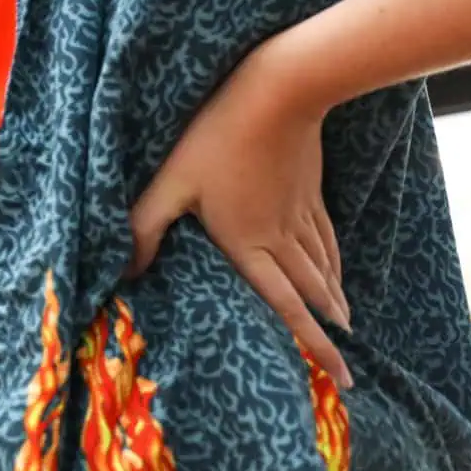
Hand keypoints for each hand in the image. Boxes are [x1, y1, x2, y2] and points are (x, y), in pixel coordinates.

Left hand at [128, 45, 352, 388]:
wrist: (276, 93)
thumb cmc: (216, 137)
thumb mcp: (171, 181)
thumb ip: (146, 226)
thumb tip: (126, 270)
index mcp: (248, 243)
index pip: (284, 306)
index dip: (313, 344)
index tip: (341, 378)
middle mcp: (282, 237)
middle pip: (310, 293)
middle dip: (327, 334)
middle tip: (344, 370)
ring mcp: (301, 213)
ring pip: (322, 267)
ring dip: (333, 299)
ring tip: (344, 322)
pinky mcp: (310, 191)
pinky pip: (327, 237)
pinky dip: (335, 260)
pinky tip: (337, 267)